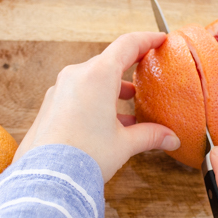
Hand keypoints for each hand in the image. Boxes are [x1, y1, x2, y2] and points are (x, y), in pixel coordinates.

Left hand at [13, 32, 180, 181]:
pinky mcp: (50, 106)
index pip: (127, 45)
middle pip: (108, 63)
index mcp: (97, 76)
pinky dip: (95, 102)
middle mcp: (75, 76)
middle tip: (147, 79)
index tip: (159, 39)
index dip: (147, 40)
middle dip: (130, 72)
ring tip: (130, 112)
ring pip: (92, 81)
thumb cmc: (84, 157)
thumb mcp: (124, 144)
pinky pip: (77, 95)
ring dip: (112, 92)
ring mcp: (59, 90)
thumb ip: (150, 135)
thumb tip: (170, 137)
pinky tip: (106, 124)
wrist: (47, 178)